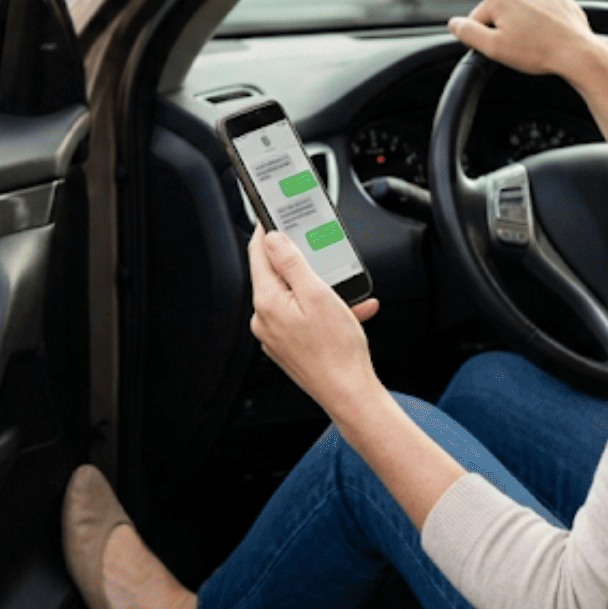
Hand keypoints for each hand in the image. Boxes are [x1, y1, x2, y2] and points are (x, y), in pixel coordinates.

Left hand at [248, 227, 381, 417]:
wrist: (349, 393)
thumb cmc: (337, 350)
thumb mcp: (318, 294)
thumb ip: (292, 262)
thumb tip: (273, 239)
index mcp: (267, 302)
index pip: (258, 255)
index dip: (267, 231)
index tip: (272, 215)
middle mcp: (264, 319)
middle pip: (276, 275)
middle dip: (303, 264)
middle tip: (322, 256)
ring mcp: (274, 335)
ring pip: (294, 297)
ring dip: (320, 290)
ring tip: (345, 293)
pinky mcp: (287, 346)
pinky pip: (301, 318)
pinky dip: (322, 311)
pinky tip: (347, 313)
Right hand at [446, 0, 602, 79]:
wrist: (577, 52)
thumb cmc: (536, 52)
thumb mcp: (493, 48)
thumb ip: (468, 33)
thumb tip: (453, 23)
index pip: (478, 20)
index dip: (486, 38)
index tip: (502, 49)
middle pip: (500, 11)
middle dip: (506, 27)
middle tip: (521, 46)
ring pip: (521, 6)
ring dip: (524, 20)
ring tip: (536, 39)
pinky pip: (542, 2)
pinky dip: (542, 14)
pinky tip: (547, 28)